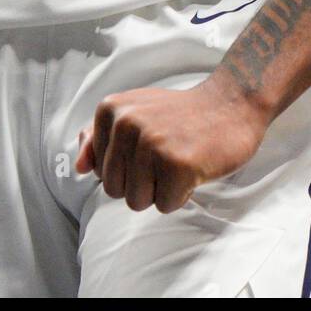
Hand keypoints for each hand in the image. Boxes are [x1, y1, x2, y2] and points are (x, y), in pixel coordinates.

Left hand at [75, 76, 269, 213]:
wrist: (231, 104)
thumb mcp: (134, 113)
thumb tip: (79, 168)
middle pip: (113, 190)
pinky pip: (164, 206)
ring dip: (160, 190)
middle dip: (141, 183)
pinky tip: (192, 168)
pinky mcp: (177, 165)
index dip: (127, 168)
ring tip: (178, 160)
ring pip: (135, 202)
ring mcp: (151, 143)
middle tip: (166, 155)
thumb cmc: (180, 115)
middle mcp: (126, 123)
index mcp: (110, 109)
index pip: (98, 171)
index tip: (150, 144)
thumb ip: (100, 137)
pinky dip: (181, 194)